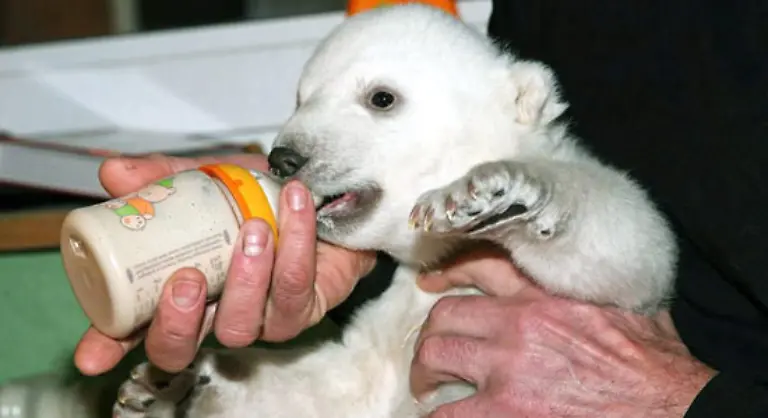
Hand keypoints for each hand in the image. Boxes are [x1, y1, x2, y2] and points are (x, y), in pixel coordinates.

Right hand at [74, 154, 375, 374]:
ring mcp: (259, 320)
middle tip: (187, 277)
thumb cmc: (258, 198)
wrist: (322, 193)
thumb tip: (113, 174)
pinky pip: (295, 288)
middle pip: (181, 348)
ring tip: (254, 229)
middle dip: (178, 321)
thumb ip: (164, 178)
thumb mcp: (206, 182)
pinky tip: (295, 205)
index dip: (109, 345)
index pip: (134, 330)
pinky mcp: (304, 309)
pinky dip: (296, 243)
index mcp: (180, 292)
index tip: (92, 355)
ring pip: (243, 325)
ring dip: (247, 277)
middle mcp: (214, 315)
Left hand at [411, 253, 715, 416]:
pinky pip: (448, 414)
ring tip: (426, 386)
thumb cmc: (653, 361)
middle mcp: (518, 325)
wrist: (668, 406)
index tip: (431, 283)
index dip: (447, 274)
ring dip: (424, 372)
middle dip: (430, 334)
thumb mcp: (622, 303)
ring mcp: (507, 370)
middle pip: (445, 316)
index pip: (480, 267)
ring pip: (435, 356)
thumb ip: (585, 289)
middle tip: (431, 351)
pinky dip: (437, 417)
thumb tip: (582, 280)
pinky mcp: (505, 412)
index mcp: (545, 295)